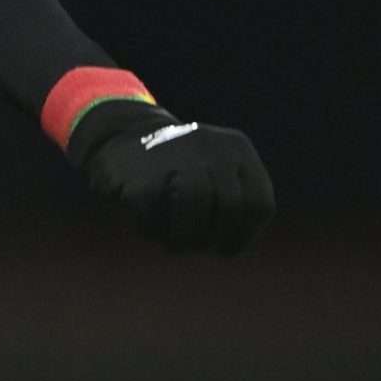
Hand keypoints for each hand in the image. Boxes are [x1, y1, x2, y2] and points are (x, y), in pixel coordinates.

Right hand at [69, 102, 274, 255]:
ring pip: (195, 214)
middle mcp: (211, 147)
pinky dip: (152, 231)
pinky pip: (154, 219)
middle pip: (231, 209)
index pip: (258, 204)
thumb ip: (232, 200)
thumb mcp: (215, 169)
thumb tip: (232, 246)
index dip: (244, 235)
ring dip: (186, 241)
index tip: (224, 247)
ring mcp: (175, 158)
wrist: (122, 133)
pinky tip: (148, 225)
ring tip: (175, 245)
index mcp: (236, 148)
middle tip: (200, 247)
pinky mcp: (142, 177)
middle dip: (218, 239)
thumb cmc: (177, 168)